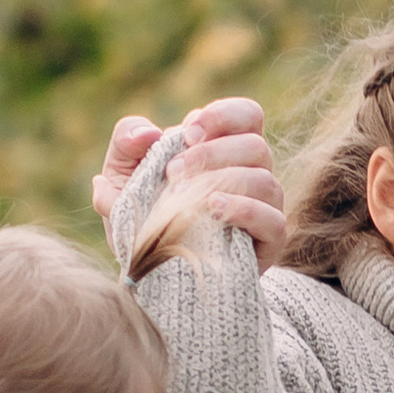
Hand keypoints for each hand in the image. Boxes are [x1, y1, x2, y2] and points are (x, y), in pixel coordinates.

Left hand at [91, 97, 286, 264]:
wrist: (149, 276)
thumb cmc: (139, 219)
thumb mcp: (119, 177)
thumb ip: (126, 143)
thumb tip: (147, 133)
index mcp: (224, 150)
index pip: (248, 116)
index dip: (225, 115)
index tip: (188, 134)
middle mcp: (251, 176)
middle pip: (256, 146)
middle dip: (211, 154)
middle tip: (172, 172)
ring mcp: (263, 210)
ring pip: (265, 181)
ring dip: (224, 180)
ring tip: (186, 195)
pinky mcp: (267, 245)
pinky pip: (274, 221)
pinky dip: (245, 210)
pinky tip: (213, 210)